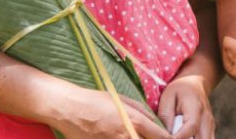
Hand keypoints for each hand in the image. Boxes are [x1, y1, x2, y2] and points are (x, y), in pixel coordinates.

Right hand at [52, 88, 169, 138]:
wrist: (67, 108)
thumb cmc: (95, 100)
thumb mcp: (123, 100)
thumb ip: (142, 111)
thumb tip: (154, 121)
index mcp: (134, 121)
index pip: (160, 136)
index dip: (166, 138)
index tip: (168, 138)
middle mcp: (125, 136)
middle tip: (150, 137)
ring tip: (131, 135)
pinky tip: (118, 138)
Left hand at [158, 74, 214, 138]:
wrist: (195, 84)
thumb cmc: (179, 90)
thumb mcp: (168, 96)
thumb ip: (166, 115)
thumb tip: (166, 134)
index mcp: (196, 107)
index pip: (191, 126)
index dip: (180, 137)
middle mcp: (207, 118)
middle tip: (174, 137)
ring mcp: (211, 125)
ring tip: (180, 135)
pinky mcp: (210, 130)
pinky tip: (185, 136)